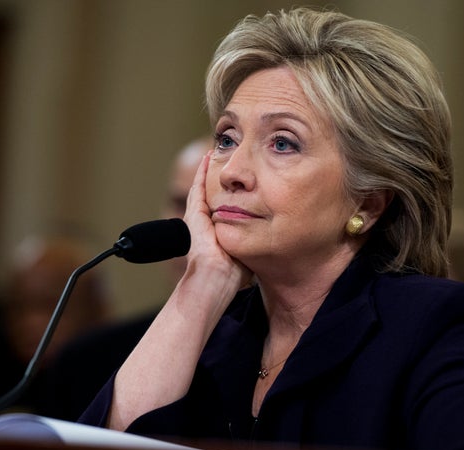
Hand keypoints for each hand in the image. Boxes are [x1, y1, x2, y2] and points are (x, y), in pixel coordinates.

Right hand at [183, 151, 251, 290]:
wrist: (214, 283)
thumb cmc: (232, 276)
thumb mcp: (246, 253)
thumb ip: (253, 242)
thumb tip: (270, 239)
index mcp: (216, 232)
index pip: (224, 206)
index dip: (230, 192)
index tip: (238, 179)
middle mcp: (205, 224)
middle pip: (213, 193)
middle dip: (218, 177)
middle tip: (223, 157)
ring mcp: (197, 219)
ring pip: (203, 188)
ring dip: (207, 170)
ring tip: (214, 152)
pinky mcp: (194, 216)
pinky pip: (198, 188)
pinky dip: (201, 172)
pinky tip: (206, 158)